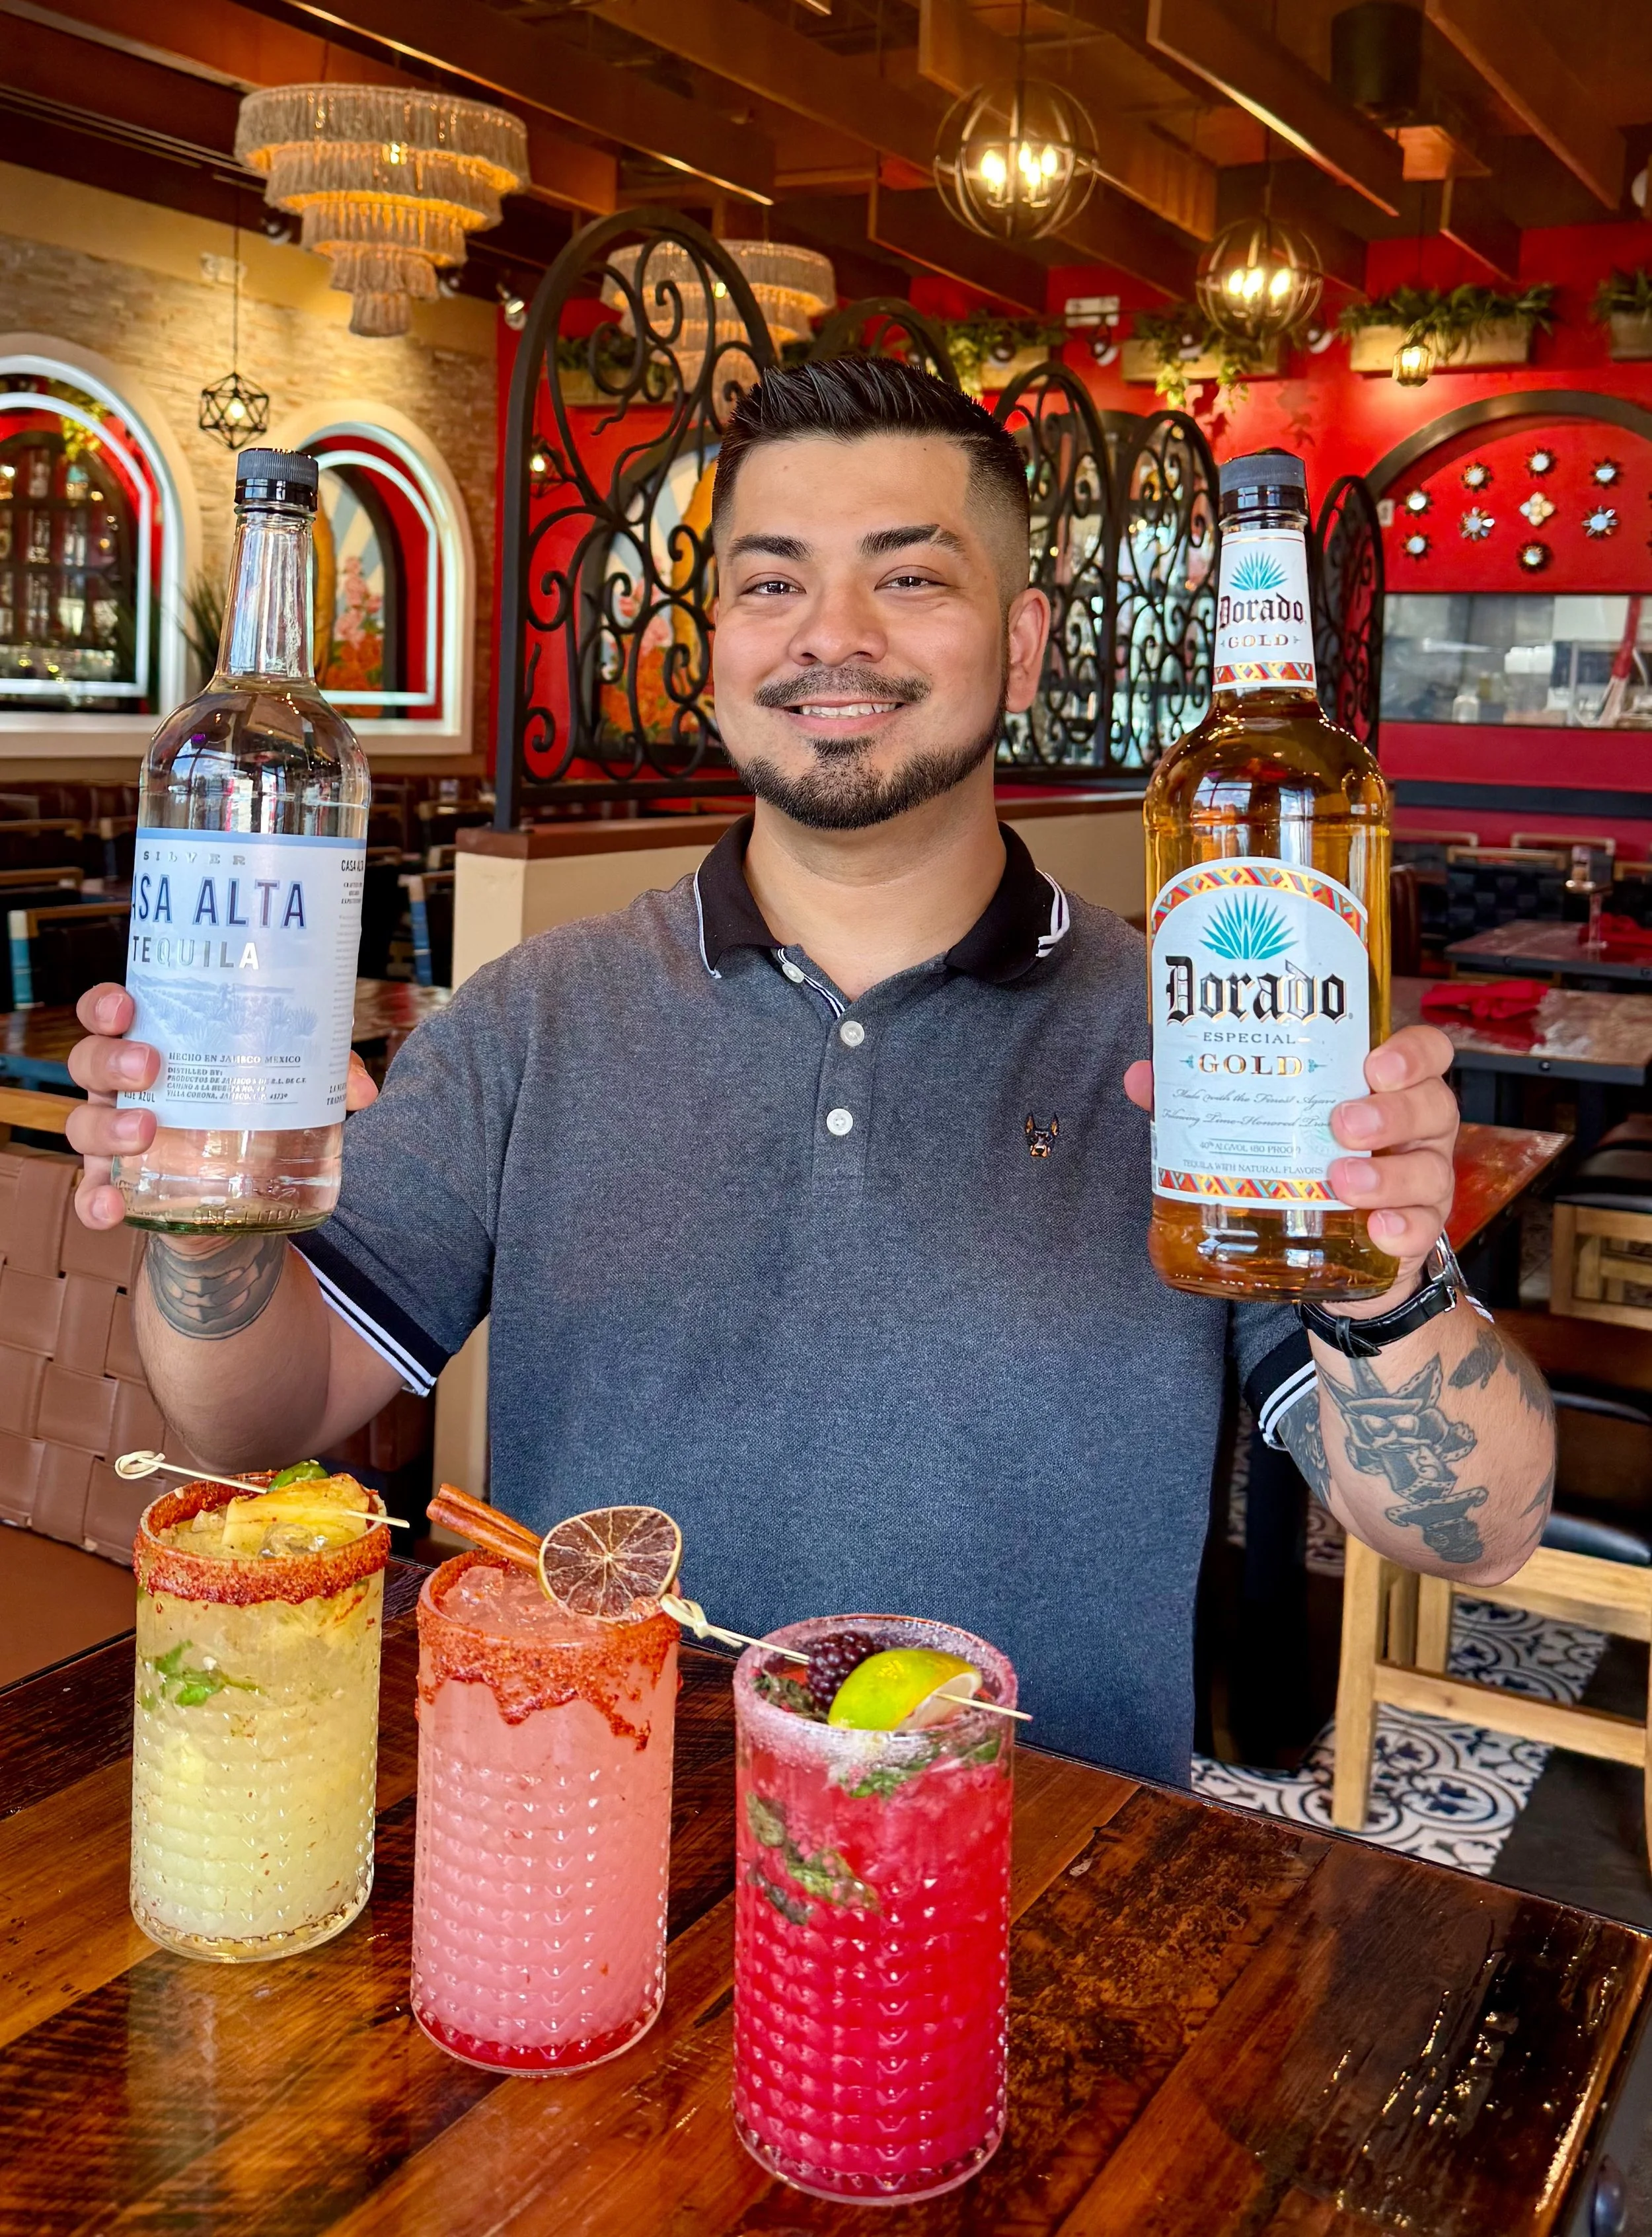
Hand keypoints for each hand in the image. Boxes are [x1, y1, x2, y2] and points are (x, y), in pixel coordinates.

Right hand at [66, 983, 379, 1233]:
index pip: (111, 1013)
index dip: (105, 1004)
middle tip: (151, 1065)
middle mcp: (124, 1088)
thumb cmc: (257, 1113)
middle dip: (112, 1060)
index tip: (125, 1006)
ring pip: (83, 1126)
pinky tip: (112, 1207)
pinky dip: (95, 1201)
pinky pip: (90, 1196)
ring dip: (107, 1127)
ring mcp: (116, 1140)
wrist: (250, 1198)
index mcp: (156, 1045)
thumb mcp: (290, 1085)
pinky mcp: (124, 1188)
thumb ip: (324, 1074)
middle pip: (89, 1062)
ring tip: (146, 1130)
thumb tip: (362, 1090)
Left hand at [1123, 1021, 1458, 1298]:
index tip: (1374, 1063)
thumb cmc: (1297, 1165)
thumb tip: (1143, 1076)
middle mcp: (1415, 1130)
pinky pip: (1424, 1230)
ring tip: (1341, 1181)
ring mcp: (1421, 1182)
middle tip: (1340, 1124)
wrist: (1321, 1255)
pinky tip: (1378, 1231)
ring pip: (1431, 1169)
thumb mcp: (1260, 1126)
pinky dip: (1402, 1230)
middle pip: (1432, 1105)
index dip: (1409, 1053)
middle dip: (1391, 1113)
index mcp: (1382, 1089)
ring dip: (1388, 1175)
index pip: (1422, 1053)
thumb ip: (1205, 1098)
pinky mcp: (1413, 1235)